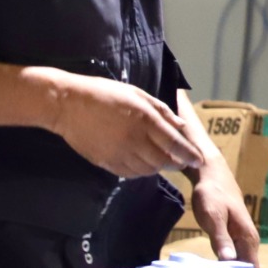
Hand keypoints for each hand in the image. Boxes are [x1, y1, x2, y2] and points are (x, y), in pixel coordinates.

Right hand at [37, 72, 198, 178]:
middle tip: (182, 162)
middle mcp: (135, 139)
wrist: (68, 105)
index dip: (189, 155)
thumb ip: (161, 111)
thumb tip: (181, 126)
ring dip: (159, 167)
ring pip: (148, 170)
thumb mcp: (137, 94)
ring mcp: (120, 153)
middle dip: (176, 163)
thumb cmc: (104, 93)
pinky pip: (130, 173)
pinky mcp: (106, 162)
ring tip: (162, 161)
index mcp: (145, 120)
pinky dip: (141, 172)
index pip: (175, 144)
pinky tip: (143, 164)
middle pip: (164, 161)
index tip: (199, 161)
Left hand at [190, 166, 261, 261]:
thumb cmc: (213, 195)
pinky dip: (224, 266)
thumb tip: (228, 262)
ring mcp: (243, 240)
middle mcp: (249, 242)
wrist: (213, 175)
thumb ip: (221, 239)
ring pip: (239, 265)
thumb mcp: (213, 217)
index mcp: (248, 239)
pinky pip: (233, 258)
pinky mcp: (234, 237)